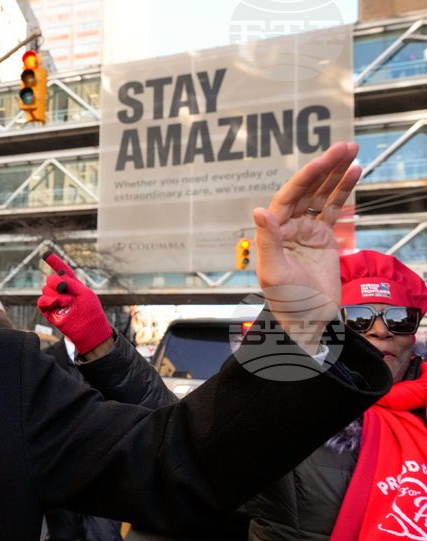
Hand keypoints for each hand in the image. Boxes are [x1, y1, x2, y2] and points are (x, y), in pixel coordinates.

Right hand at [37, 252, 112, 355]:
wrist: (88, 329)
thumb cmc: (91, 312)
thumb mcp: (85, 293)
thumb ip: (71, 283)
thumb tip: (57, 279)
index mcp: (73, 285)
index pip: (63, 271)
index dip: (54, 262)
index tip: (46, 254)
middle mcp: (62, 292)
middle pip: (51, 279)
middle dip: (56, 282)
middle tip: (65, 290)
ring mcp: (55, 301)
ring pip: (45, 289)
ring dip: (56, 294)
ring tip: (67, 303)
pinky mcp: (49, 312)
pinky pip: (41, 301)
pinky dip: (47, 300)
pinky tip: (55, 303)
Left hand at [253, 142, 360, 353]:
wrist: (307, 321)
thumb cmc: (286, 301)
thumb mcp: (275, 273)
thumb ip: (268, 241)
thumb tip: (259, 210)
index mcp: (272, 232)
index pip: (288, 197)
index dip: (305, 178)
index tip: (323, 161)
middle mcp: (287, 227)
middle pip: (306, 190)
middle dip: (324, 168)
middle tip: (344, 146)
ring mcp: (306, 231)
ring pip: (321, 196)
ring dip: (336, 174)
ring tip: (352, 151)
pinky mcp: (323, 238)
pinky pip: (333, 210)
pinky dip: (343, 192)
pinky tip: (354, 173)